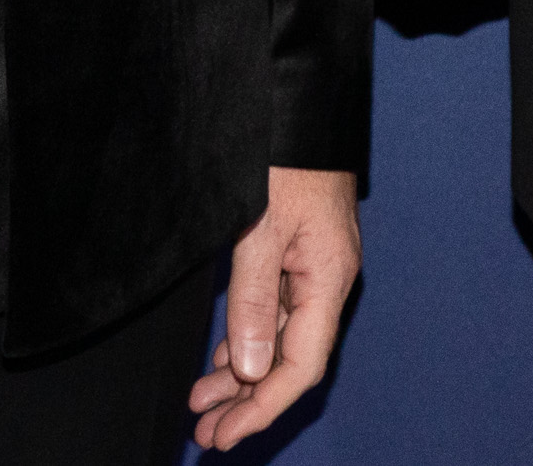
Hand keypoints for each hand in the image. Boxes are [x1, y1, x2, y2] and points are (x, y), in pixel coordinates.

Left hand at [187, 166, 360, 448]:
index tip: (226, 435)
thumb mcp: (260, 228)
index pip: (301, 366)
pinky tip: (223, 358)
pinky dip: (247, 339)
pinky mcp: (296, 253)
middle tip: (206, 436)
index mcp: (329, 278)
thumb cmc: (285, 157)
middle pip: (290, 360)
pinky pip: (274, 311)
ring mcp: (313, 267)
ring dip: (242, 375)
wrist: (298, 101)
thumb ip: (255, 299)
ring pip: (279, 338)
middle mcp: (327, 280)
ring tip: (203, 406)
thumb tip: (252, 368)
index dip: (263, 407)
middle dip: (248, 401)